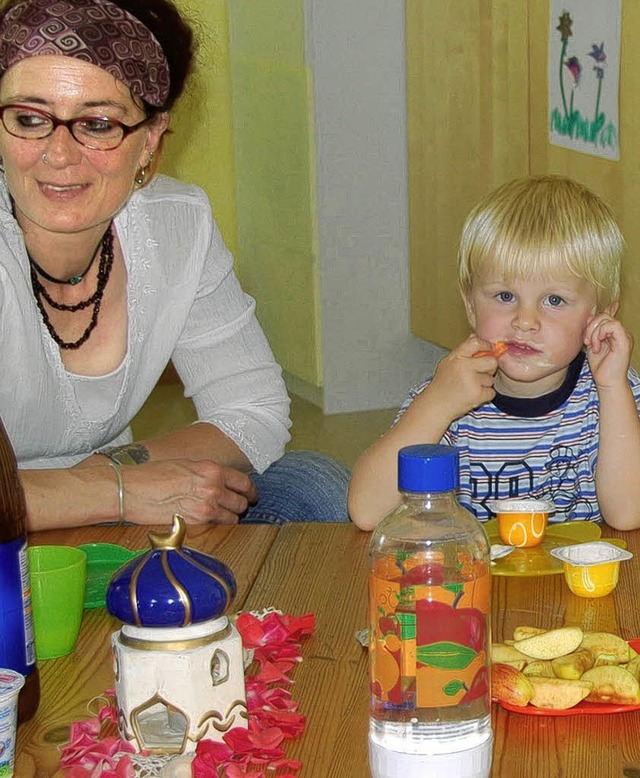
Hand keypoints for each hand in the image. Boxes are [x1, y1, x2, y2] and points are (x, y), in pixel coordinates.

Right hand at [119, 459, 258, 524]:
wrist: (132, 489)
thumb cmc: (153, 475)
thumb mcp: (186, 466)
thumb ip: (206, 474)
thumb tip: (218, 482)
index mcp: (212, 469)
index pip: (244, 482)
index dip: (250, 491)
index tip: (251, 495)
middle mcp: (214, 487)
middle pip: (242, 501)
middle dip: (240, 504)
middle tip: (235, 506)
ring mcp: (207, 506)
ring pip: (234, 516)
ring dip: (230, 516)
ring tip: (221, 515)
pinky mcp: (197, 522)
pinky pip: (219, 525)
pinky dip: (219, 525)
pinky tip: (209, 521)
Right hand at [426, 334, 500, 421]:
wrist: (435, 406)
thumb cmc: (442, 385)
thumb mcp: (448, 363)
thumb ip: (463, 351)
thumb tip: (475, 336)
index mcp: (456, 357)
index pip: (476, 343)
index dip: (486, 346)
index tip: (490, 350)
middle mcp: (464, 367)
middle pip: (491, 361)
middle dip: (489, 368)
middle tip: (479, 374)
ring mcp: (471, 381)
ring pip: (491, 379)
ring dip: (484, 384)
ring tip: (469, 388)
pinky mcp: (477, 394)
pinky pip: (491, 392)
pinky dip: (484, 395)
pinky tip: (472, 396)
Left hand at [584, 313, 632, 388]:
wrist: (607, 381)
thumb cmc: (600, 367)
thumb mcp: (592, 345)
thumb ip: (592, 332)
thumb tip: (589, 317)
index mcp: (615, 334)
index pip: (611, 317)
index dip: (607, 309)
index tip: (601, 309)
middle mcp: (621, 333)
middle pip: (604, 316)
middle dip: (590, 327)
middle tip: (586, 342)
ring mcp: (624, 336)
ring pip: (607, 320)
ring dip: (594, 332)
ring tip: (592, 346)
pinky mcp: (625, 341)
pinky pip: (613, 326)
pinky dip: (600, 333)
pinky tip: (597, 345)